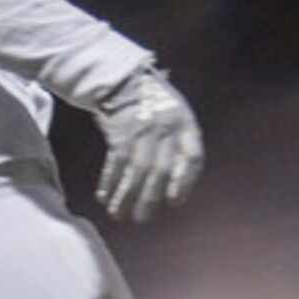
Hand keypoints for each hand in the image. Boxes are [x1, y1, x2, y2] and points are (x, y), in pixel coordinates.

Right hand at [93, 65, 203, 223]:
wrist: (123, 80)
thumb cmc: (151, 103)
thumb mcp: (175, 115)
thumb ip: (179, 142)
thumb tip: (175, 180)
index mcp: (185, 123)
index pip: (193, 156)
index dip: (185, 181)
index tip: (175, 202)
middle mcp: (166, 127)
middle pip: (161, 169)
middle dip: (150, 197)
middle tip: (142, 219)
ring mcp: (142, 130)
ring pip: (136, 171)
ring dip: (126, 195)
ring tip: (118, 214)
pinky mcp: (120, 132)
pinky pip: (115, 163)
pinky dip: (109, 181)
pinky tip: (105, 196)